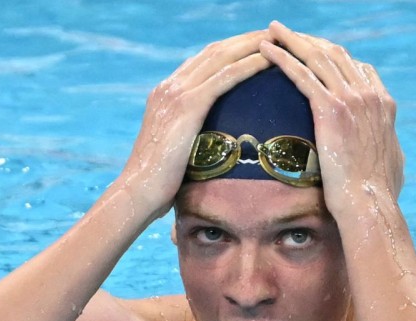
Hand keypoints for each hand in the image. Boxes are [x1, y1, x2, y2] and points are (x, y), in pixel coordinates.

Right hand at [116, 30, 273, 221]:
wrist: (137, 191)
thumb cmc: (158, 184)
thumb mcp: (175, 152)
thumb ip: (189, 138)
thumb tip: (210, 148)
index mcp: (166, 94)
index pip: (204, 61)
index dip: (231, 50)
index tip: (257, 45)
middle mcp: (169, 87)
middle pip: (214, 51)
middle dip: (246, 40)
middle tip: (275, 33)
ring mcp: (176, 93)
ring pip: (221, 57)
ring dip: (252, 45)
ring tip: (279, 39)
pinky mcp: (187, 106)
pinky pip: (224, 78)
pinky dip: (247, 65)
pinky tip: (268, 60)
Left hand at [260, 22, 404, 218]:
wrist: (369, 204)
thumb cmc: (378, 193)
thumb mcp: (393, 162)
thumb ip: (389, 145)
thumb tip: (390, 148)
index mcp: (383, 104)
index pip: (358, 67)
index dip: (335, 57)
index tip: (314, 54)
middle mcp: (370, 95)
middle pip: (336, 54)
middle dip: (310, 41)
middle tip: (286, 33)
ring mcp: (352, 98)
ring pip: (317, 57)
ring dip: (292, 40)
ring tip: (272, 30)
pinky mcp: (331, 109)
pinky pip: (302, 74)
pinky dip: (282, 58)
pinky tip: (264, 50)